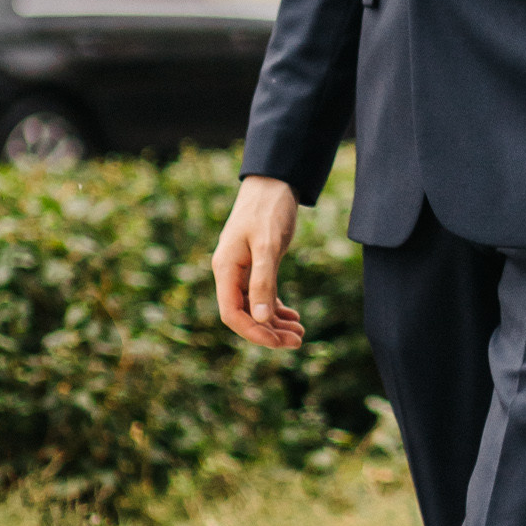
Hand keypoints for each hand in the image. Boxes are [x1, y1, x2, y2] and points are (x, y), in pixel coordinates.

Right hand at [213, 174, 303, 349]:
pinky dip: (276, 309)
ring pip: (254, 308)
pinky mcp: (256, 266)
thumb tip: (259, 319)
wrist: (274, 183)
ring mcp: (242, 270)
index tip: (278, 342)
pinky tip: (294, 317)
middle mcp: (230, 273)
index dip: (253, 332)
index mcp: (225, 268)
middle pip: (244, 315)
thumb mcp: (268, 245)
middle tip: (298, 341)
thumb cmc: (269, 209)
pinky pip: (262, 296)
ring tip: (300, 333)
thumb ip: (263, 281)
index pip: (231, 313)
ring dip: (275, 323)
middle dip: (268, 332)